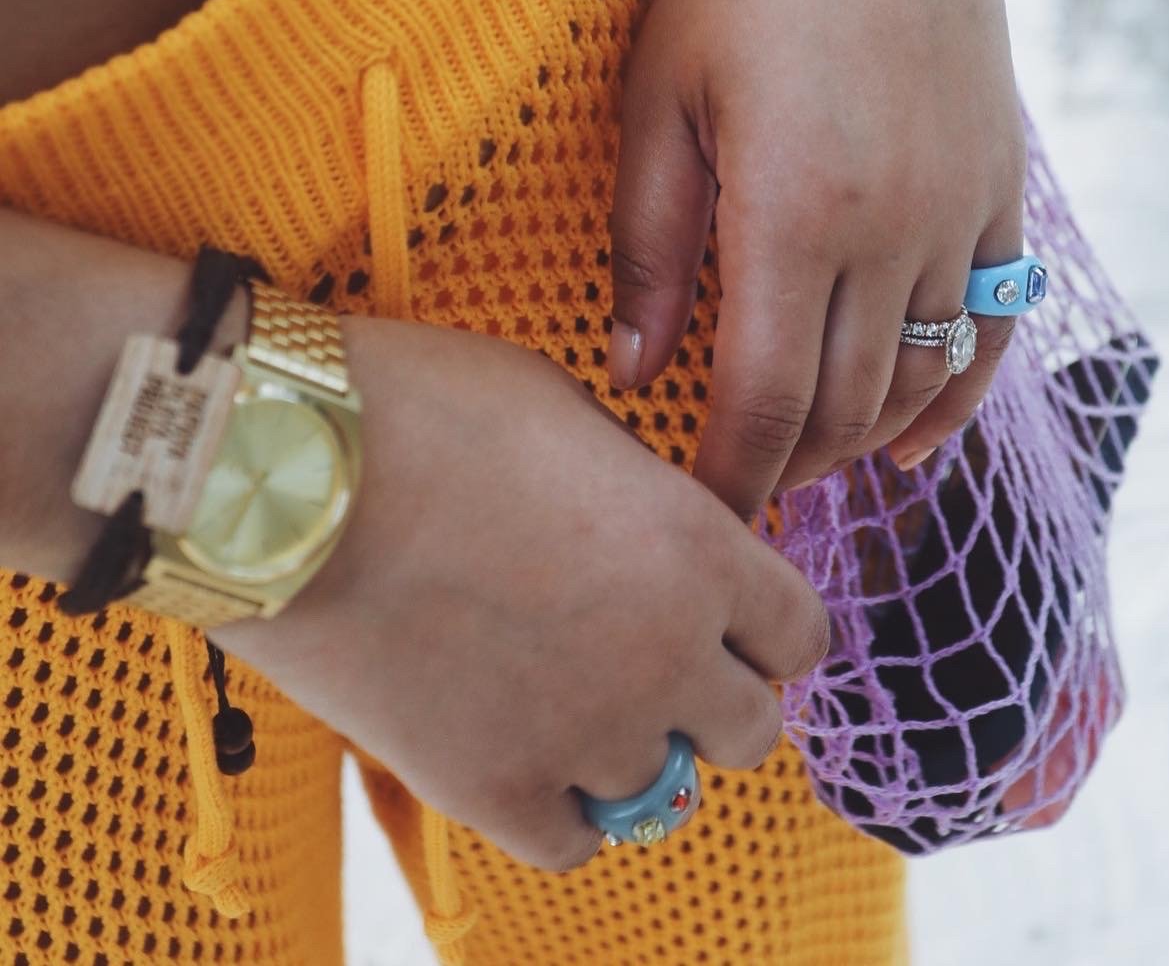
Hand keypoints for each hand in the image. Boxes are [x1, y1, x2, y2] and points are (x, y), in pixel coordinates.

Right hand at [226, 316, 828, 870]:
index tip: (731, 616)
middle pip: (752, 729)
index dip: (767, 624)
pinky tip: (528, 749)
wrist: (288, 473)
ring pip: (664, 792)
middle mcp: (665, 653)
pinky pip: (572, 843)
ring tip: (574, 695)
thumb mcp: (569, 407)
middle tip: (656, 660)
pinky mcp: (488, 789)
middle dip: (715, 694)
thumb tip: (650, 519)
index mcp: (699, 547)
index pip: (799, 633)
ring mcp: (582, 733)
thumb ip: (638, 483)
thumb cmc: (427, 408)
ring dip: (633, 746)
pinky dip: (562, 805)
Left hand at [604, 0, 1025, 517]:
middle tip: (728, 489)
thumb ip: (651, 242)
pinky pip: (995, 323)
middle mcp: (896, 230)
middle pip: (844, 410)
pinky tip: (917, 439)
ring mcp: (964, 208)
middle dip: (783, 468)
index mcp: (795, 212)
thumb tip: (637, 368)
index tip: (691, 516)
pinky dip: (956, 396)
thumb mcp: (664, 89)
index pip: (764, 406)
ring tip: (801, 461)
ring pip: (920, 380)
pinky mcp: (1004, 179)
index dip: (726, 477)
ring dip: (857, 440)